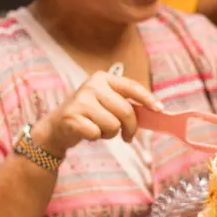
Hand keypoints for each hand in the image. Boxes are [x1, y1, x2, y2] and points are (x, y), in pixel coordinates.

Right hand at [30, 71, 164, 156]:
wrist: (57, 127)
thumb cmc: (88, 115)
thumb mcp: (106, 103)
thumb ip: (126, 104)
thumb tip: (155, 111)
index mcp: (103, 78)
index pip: (131, 87)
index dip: (147, 98)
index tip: (160, 109)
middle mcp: (92, 86)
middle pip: (125, 111)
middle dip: (130, 128)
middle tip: (127, 137)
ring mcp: (80, 101)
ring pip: (113, 125)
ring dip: (110, 133)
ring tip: (99, 129)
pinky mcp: (71, 117)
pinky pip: (97, 133)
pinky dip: (96, 137)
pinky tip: (87, 132)